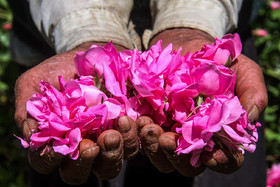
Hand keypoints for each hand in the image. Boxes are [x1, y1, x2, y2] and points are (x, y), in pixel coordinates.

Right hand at [14, 42, 138, 183]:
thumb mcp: (36, 82)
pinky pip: (131, 145)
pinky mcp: (124, 133)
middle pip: (78, 173)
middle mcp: (78, 147)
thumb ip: (29, 108)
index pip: (47, 162)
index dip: (51, 159)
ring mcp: (102, 142)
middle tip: (91, 145)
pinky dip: (133, 136)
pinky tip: (131, 119)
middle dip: (84, 162)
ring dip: (113, 151)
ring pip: (108, 165)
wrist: (90, 56)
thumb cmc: (60, 71)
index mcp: (53, 140)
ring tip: (118, 126)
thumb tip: (31, 136)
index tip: (60, 147)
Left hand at [137, 28, 266, 174]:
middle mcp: (196, 139)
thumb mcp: (242, 70)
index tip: (210, 155)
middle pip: (189, 165)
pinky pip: (144, 139)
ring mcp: (172, 133)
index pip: (225, 159)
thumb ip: (252, 92)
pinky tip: (139, 119)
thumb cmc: (217, 61)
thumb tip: (251, 117)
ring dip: (155, 147)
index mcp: (221, 133)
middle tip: (168, 139)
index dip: (221, 162)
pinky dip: (139, 134)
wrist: (187, 47)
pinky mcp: (153, 123)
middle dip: (179, 158)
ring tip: (149, 126)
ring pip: (163, 157)